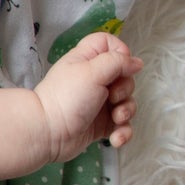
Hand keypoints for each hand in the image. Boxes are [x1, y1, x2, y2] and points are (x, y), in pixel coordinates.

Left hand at [33, 32, 141, 162]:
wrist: (47, 134)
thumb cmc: (67, 98)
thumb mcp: (92, 71)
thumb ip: (117, 62)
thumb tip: (137, 62)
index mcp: (87, 61)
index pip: (109, 44)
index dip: (120, 52)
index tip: (120, 66)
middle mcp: (94, 80)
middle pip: (125, 76)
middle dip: (125, 89)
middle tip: (112, 97)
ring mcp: (99, 103)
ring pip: (126, 102)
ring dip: (126, 112)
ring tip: (116, 119)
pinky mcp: (101, 124)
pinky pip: (122, 125)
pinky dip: (122, 132)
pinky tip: (115, 139)